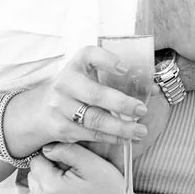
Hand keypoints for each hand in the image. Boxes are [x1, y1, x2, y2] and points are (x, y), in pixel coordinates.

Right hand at [3, 46, 148, 160]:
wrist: (40, 111)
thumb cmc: (76, 90)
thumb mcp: (90, 77)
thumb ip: (118, 79)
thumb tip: (154, 90)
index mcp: (75, 64)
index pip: (89, 55)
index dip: (107, 60)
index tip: (126, 68)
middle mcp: (65, 83)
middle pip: (96, 94)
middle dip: (122, 104)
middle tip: (142, 109)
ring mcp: (60, 106)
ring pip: (94, 119)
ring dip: (120, 127)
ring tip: (140, 130)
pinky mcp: (60, 127)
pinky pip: (89, 134)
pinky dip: (110, 137)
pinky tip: (125, 138)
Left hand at [26, 143, 173, 193]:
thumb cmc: (111, 191)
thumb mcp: (93, 163)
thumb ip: (67, 150)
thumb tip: (47, 148)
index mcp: (52, 187)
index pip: (36, 162)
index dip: (51, 158)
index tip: (65, 162)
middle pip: (32, 179)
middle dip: (46, 172)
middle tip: (68, 174)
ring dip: (43, 190)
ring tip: (66, 189)